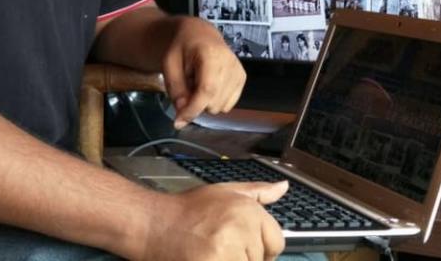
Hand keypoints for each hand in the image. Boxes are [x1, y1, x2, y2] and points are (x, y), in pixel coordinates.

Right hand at [143, 181, 286, 260]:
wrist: (155, 224)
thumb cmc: (190, 209)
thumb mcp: (226, 192)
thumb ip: (259, 192)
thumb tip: (285, 187)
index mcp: (249, 210)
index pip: (277, 243)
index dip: (264, 251)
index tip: (247, 251)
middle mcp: (243, 229)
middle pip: (260, 260)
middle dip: (245, 259)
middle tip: (222, 251)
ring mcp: (227, 251)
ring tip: (215, 255)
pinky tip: (207, 259)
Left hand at [162, 16, 246, 126]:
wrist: (199, 35)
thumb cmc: (183, 47)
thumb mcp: (169, 65)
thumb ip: (175, 90)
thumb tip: (183, 113)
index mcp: (211, 54)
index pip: (207, 89)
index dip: (193, 109)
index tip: (179, 120)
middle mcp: (230, 62)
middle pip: (214, 102)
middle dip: (196, 103)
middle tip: (188, 86)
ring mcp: (238, 71)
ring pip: (221, 107)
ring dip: (206, 102)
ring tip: (198, 83)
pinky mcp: (242, 78)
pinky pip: (228, 105)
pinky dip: (216, 101)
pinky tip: (209, 86)